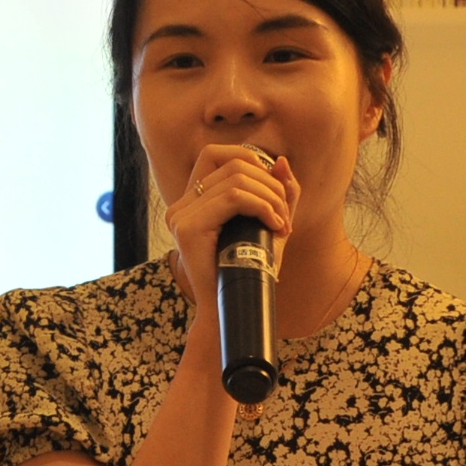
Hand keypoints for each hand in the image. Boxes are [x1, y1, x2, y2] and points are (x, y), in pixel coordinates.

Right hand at [163, 140, 293, 313]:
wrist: (233, 312)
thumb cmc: (251, 272)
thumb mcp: (270, 225)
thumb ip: (279, 194)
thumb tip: (282, 162)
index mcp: (191, 202)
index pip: (216, 153)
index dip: (251, 160)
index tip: (272, 191)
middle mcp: (180, 205)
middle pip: (233, 164)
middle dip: (270, 184)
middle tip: (284, 216)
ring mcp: (180, 216)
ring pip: (237, 180)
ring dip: (271, 198)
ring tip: (282, 224)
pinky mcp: (188, 228)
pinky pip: (233, 198)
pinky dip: (263, 207)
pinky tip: (275, 226)